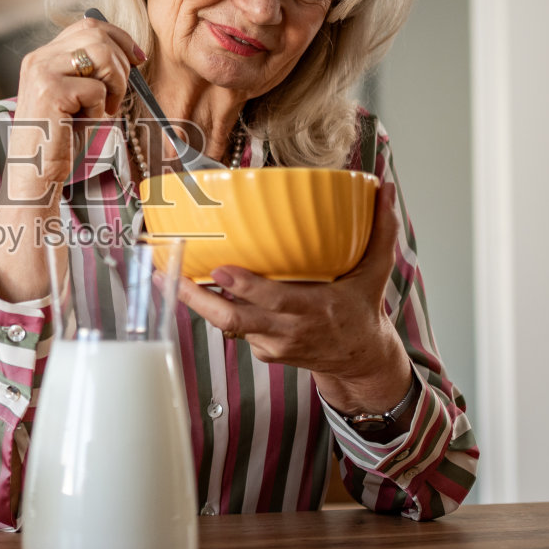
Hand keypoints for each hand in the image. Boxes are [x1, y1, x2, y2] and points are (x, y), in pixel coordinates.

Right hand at [5, 16, 144, 201]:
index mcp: (43, 56)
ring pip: (100, 54)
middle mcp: (39, 59)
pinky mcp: (51, 92)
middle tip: (116, 95)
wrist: (34, 174)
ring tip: (104, 109)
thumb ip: (89, 71)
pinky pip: (96, 89)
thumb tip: (130, 54)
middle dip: (120, 64)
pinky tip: (85, 123)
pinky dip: (100, 110)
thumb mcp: (76, 97)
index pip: (87, 26)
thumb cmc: (60, 138)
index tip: (138, 58)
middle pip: (97, 35)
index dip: (119, 37)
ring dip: (114, 84)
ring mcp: (42, 73)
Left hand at [176, 179, 411, 412]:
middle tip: (168, 273)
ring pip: (225, 325)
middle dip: (196, 299)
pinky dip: (210, 308)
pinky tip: (186, 286)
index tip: (221, 269)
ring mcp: (270, 344)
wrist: (359, 360)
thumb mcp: (376, 273)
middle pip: (233, 320)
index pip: (275, 301)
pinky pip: (231, 328)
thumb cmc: (362, 309)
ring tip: (163, 274)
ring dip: (193, 302)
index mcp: (314, 310)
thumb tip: (385, 188)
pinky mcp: (260, 350)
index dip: (246, 288)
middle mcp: (287, 331)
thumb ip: (381, 232)